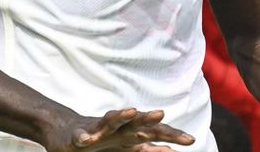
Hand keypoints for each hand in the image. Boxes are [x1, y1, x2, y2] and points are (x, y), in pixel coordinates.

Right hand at [43, 108, 194, 151]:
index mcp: (130, 134)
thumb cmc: (103, 140)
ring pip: (110, 121)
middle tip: (162, 113)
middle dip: (149, 119)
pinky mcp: (79, 135)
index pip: (155, 132)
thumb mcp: (129, 147)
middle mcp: (117, 129)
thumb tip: (172, 151)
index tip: (191, 140)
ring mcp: (98, 130)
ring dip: (120, 116)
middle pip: (136, 123)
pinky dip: (84, 137)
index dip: (172, 135)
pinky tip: (85, 140)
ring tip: (132, 111)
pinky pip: (82, 136)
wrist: (68, 130)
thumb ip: (149, 150)